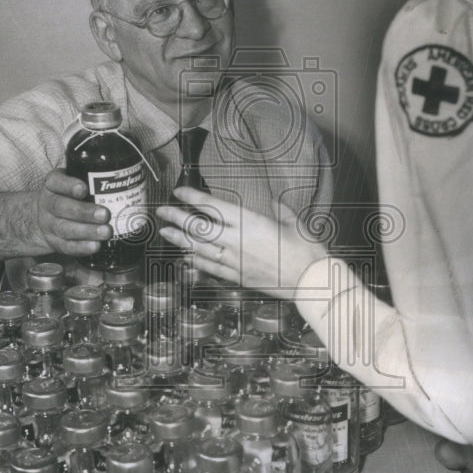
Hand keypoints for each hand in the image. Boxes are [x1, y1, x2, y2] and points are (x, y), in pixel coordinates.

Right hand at [31, 168, 111, 255]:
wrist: (42, 218)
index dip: (68, 186)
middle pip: (61, 207)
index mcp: (52, 185)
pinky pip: (66, 246)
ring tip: (106, 232)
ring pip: (65, 228)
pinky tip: (95, 246)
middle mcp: (48, 203)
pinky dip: (81, 247)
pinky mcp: (54, 242)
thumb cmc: (67, 196)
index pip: (56, 182)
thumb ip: (91, 181)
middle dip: (84, 212)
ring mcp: (49, 225)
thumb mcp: (71, 183)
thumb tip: (123, 183)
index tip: (83, 189)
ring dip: (87, 232)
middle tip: (105, 214)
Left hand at [156, 186, 325, 292]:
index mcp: (249, 222)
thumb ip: (280, 210)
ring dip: (179, 240)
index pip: (213, 207)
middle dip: (177, 218)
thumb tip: (273, 203)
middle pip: (198, 228)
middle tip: (162, 212)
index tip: (179, 192)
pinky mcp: (237, 276)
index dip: (193, 198)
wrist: (310, 280)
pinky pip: (210, 267)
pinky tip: (186, 257)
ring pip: (199, 248)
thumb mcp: (294, 222)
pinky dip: (196, 261)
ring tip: (166, 233)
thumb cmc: (306, 250)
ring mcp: (234, 260)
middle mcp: (236, 240)